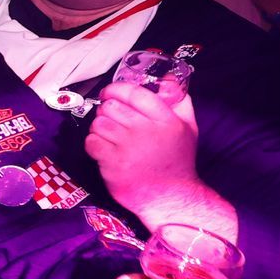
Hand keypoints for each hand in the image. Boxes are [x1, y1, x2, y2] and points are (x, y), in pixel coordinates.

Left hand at [86, 85, 221, 228]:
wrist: (170, 198)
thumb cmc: (177, 162)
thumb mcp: (188, 128)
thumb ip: (180, 102)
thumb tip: (167, 80)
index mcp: (166, 120)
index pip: (133, 92)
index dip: (116, 89)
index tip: (110, 93)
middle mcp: (147, 130)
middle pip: (111, 106)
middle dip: (107, 111)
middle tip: (112, 120)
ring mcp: (128, 147)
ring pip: (99, 122)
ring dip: (100, 128)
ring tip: (110, 137)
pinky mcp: (113, 163)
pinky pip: (91, 142)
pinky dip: (94, 144)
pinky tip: (104, 150)